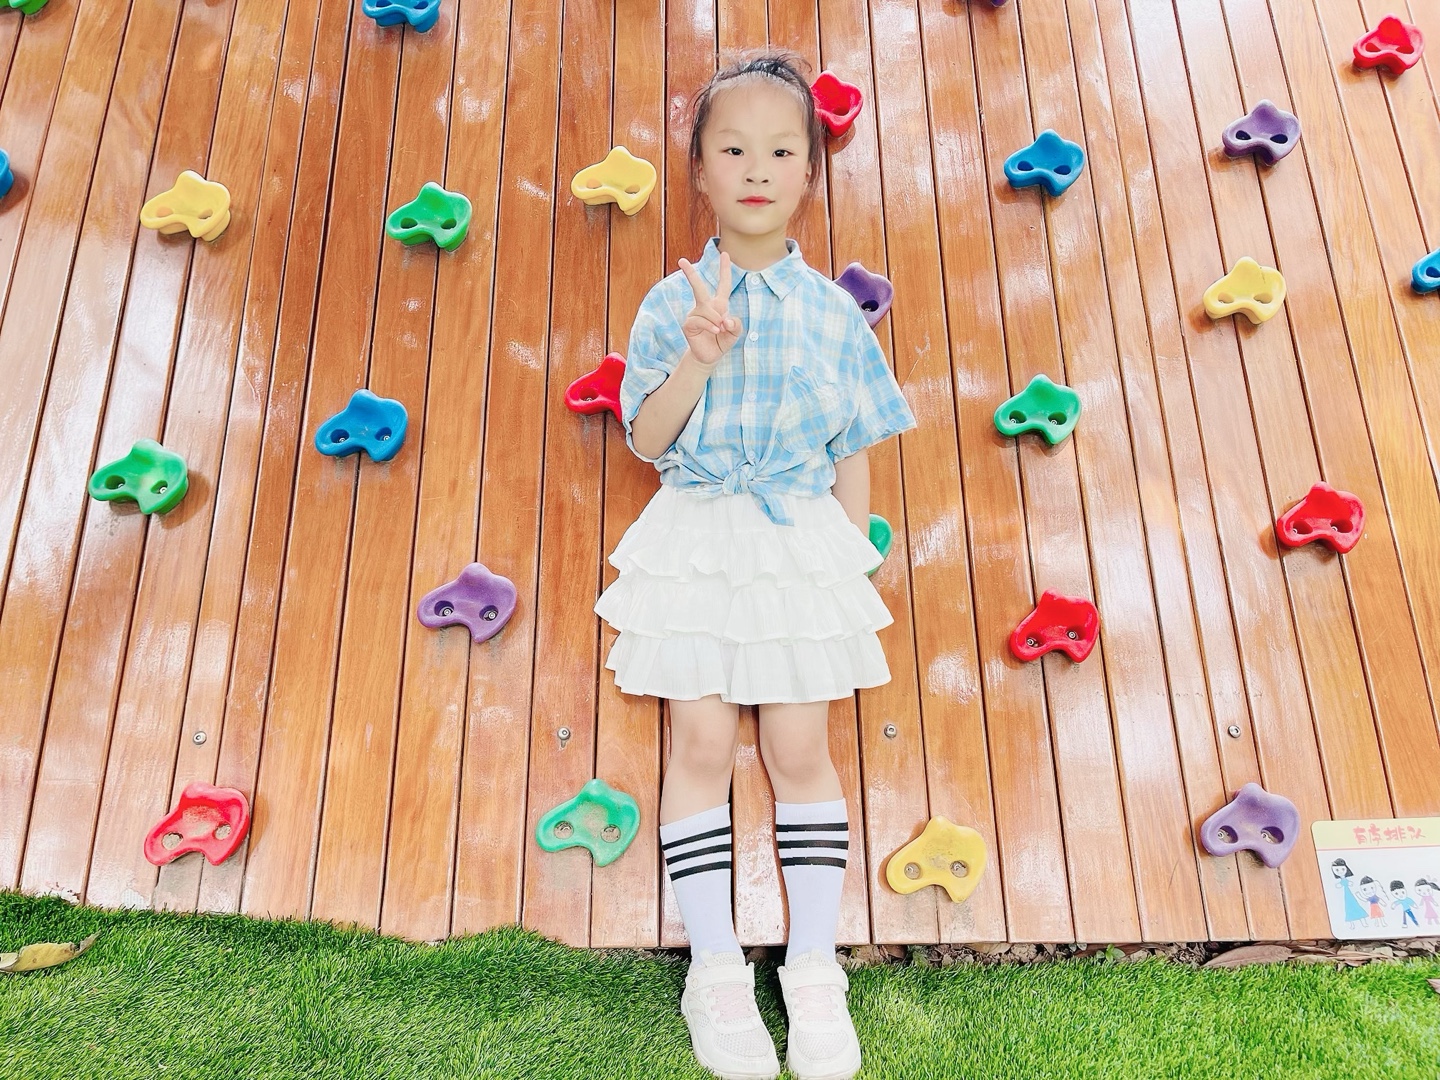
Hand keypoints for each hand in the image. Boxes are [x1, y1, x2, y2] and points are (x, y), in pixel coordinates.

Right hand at [678, 252, 741, 366]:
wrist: (710, 357)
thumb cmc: (722, 341)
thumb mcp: (735, 333)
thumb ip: (736, 325)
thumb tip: (726, 319)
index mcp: (718, 305)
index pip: (723, 284)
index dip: (725, 270)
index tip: (725, 254)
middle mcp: (705, 307)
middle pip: (698, 287)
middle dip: (690, 274)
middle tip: (682, 260)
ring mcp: (695, 315)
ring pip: (705, 309)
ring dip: (715, 319)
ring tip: (720, 329)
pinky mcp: (688, 325)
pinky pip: (699, 320)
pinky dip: (709, 325)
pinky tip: (715, 330)